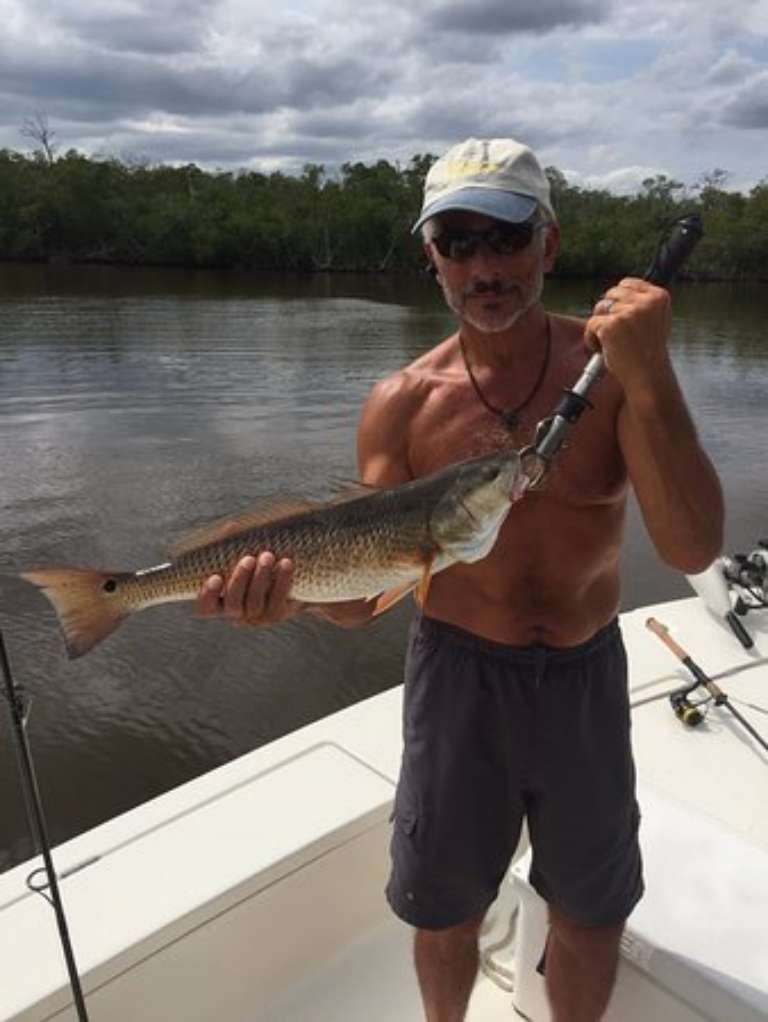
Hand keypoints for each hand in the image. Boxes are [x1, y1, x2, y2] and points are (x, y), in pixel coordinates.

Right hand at [196, 552, 303, 626]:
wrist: (291, 577)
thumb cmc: (256, 559)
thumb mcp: (242, 550)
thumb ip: (232, 542)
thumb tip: (231, 528)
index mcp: (220, 600)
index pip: (206, 607)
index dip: (208, 595)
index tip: (216, 577)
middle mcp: (236, 612)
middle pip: (233, 605)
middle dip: (240, 581)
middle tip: (248, 559)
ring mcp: (256, 617)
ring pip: (255, 604)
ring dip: (261, 578)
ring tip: (267, 556)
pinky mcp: (276, 614)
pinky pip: (277, 602)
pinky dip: (282, 582)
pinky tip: (286, 563)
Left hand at [585, 278, 672, 394]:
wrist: (648, 376)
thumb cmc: (649, 352)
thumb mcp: (656, 320)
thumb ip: (643, 303)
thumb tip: (620, 290)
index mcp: (659, 297)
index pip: (628, 283)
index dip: (618, 299)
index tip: (619, 314)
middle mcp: (645, 302)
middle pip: (611, 294)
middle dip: (608, 312)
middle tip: (614, 332)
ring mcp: (628, 313)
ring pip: (600, 308)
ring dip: (599, 325)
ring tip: (610, 341)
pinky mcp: (611, 325)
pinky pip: (591, 324)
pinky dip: (591, 338)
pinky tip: (602, 349)